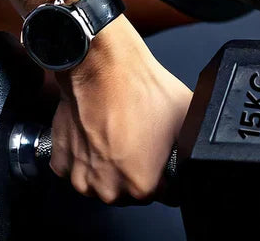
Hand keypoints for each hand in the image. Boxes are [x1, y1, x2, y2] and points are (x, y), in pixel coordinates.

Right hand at [48, 15, 191, 203]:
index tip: (161, 156)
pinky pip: (78, 170)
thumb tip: (196, 156)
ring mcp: (82, 177)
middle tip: (141, 140)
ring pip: (102, 183)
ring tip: (118, 134)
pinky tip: (97, 134)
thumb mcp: (187, 119)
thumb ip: (191, 148)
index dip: (166, 173)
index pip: (163, 194)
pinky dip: (85, 157)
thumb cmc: (141, 88)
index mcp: (142, 185)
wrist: (103, 66)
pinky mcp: (62, 162)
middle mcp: (109, 188)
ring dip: (110, 166)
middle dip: (137, 171)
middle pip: (131, 192)